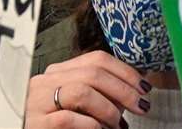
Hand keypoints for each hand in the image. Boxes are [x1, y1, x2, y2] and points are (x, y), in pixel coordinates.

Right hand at [25, 49, 149, 127]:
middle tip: (141, 106)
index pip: (94, 59)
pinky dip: (92, 126)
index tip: (143, 86)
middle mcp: (46, 82)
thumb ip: (92, 95)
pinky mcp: (38, 124)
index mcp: (56, 74)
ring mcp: (39, 102)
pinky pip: (70, 119)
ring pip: (82, 91)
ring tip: (117, 126)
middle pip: (92, 73)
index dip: (124, 71)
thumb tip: (129, 93)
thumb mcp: (70, 105)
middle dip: (123, 89)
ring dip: (108, 109)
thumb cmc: (51, 126)